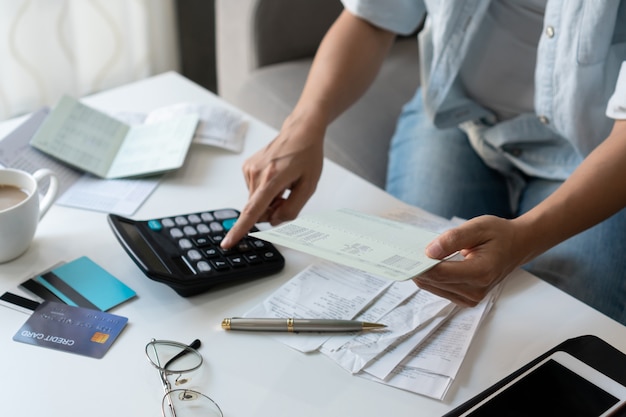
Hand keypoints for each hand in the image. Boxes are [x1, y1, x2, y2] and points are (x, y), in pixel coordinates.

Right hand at [222, 119, 324, 247]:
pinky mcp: (247, 168)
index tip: (227, 242)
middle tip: (288, 196)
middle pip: (257, 209)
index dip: (240, 229)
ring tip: (284, 184)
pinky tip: (276, 178)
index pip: (253, 210)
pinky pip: (253, 191)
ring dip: (269, 200)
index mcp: (272, 178)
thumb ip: (292, 209)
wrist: (300, 132)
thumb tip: (273, 220)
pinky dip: (264, 191)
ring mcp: (249, 169)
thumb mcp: (309, 187)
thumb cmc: (307, 157)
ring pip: (255, 201)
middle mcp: (256, 173)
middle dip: (272, 210)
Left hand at [414, 215, 529, 305]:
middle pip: (435, 282)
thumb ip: (453, 239)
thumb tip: (429, 251)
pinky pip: (440, 290)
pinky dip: (432, 278)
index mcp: (481, 272)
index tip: (405, 254)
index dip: (421, 265)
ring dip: (423, 273)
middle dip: (419, 267)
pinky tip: (427, 265)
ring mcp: (472, 298)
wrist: (517, 245)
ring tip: (414, 256)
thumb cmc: (499, 234)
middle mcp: (477, 290)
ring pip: (434, 288)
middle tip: (404, 252)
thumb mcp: (477, 227)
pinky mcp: (467, 299)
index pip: (441, 273)